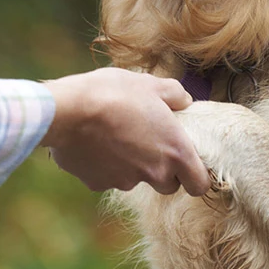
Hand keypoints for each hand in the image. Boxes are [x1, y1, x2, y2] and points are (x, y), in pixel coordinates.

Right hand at [40, 67, 210, 195]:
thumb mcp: (149, 83)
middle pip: (168, 185)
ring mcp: (124, 181)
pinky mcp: (96, 183)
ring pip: (134, 179)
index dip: (195, 174)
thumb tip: (184, 101)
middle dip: (161, 169)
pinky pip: (104, 177)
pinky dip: (101, 165)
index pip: (199, 184)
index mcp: (175, 151)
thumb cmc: (113, 93)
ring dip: (129, 164)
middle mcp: (153, 173)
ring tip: (112, 135)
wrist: (68, 110)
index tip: (185, 161)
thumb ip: (175, 94)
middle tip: (147, 142)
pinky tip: (91, 142)